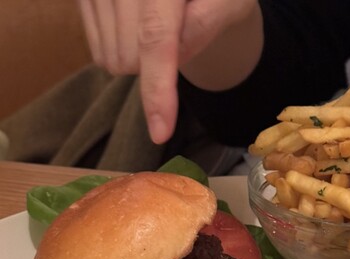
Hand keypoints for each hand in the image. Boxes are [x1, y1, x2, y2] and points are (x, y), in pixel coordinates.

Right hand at [76, 0, 260, 143]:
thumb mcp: (230, 1)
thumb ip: (208, 20)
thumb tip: (179, 50)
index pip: (155, 37)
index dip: (157, 87)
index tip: (160, 132)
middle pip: (129, 56)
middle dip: (158, 65)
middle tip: (180, 34)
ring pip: (110, 58)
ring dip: (138, 59)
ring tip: (159, 24)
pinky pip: (98, 51)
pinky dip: (120, 50)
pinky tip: (135, 27)